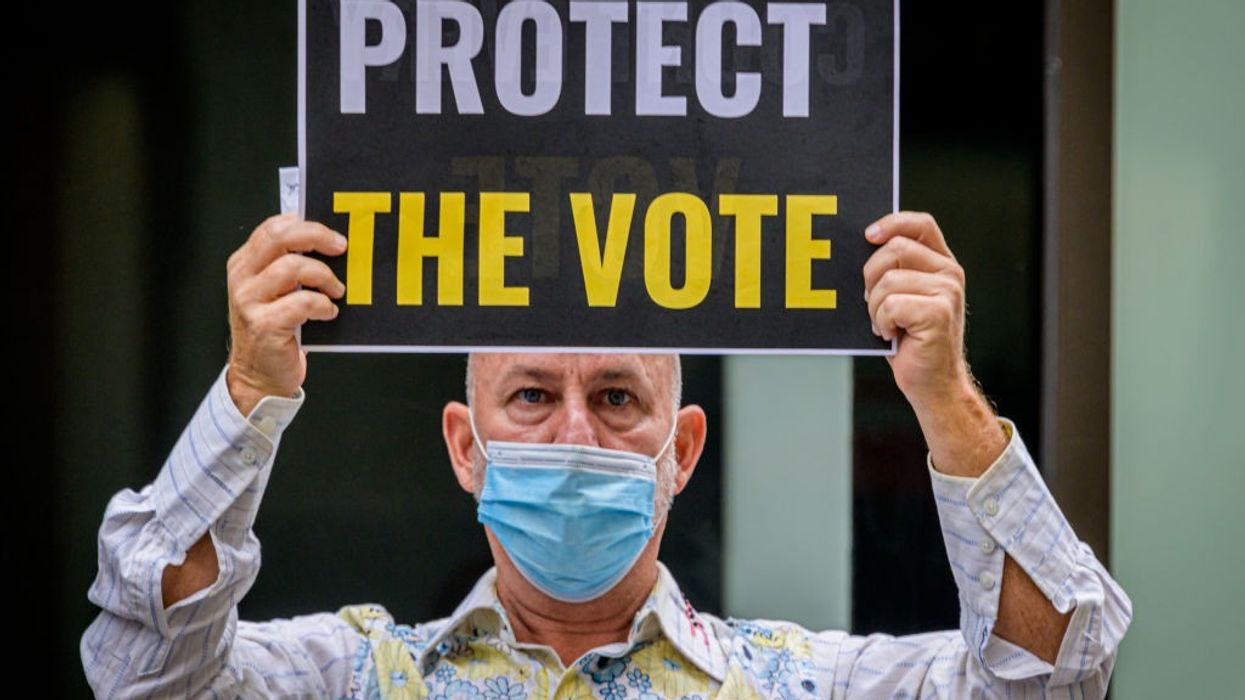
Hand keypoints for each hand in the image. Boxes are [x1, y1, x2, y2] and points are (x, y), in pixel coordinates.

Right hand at [225, 213, 346, 414]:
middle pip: (280, 238)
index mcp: (243, 264)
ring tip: (336, 290)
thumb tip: (329, 243)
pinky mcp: (264, 325)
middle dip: (317, 237)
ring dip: (324, 276)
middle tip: (341, 247)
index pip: (272, 228)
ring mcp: (249, 302)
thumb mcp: (274, 292)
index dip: (306, 224)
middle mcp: (242, 279)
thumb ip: (289, 266)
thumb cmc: (274, 331)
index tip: (332, 234)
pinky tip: (329, 312)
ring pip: (292, 267)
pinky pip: (303, 302)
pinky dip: (323, 305)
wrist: (259, 376)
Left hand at [862, 211, 970, 408]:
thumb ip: (892, 270)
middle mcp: (950, 273)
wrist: (932, 382)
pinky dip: (881, 323)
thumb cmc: (910, 340)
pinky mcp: (938, 312)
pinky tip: (892, 335)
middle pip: (894, 249)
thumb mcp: (902, 297)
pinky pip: (890, 305)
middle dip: (870, 277)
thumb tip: (858, 250)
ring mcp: (947, 292)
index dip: (892, 222)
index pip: (920, 224)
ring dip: (875, 308)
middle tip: (873, 304)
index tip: (868, 235)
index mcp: (941, 263)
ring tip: (886, 325)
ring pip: (887, 281)